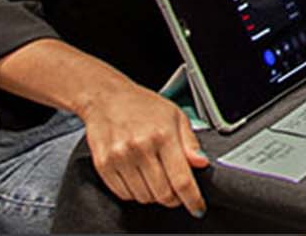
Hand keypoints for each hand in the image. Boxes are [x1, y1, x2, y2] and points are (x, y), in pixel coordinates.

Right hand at [76, 80, 208, 216]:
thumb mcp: (176, 116)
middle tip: (176, 193)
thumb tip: (202, 163)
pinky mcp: (104, 165)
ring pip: (144, 197)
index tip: (198, 208)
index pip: (182, 179)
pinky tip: (139, 178)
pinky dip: (135, 193)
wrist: (107, 97)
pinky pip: (124, 194)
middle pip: (163, 193)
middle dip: (174, 199)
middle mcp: (141, 147)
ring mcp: (120, 157)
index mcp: (163, 135)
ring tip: (156, 180)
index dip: (192, 199)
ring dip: (154, 196)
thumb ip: (190, 143)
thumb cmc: (143, 106)